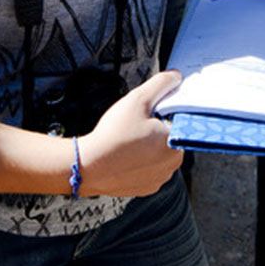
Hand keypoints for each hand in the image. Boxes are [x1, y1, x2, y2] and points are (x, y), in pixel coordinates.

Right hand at [78, 70, 183, 196]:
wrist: (88, 166)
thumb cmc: (113, 135)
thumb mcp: (138, 99)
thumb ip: (161, 84)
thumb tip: (176, 77)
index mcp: (176, 143)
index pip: (177, 122)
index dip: (160, 115)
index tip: (145, 115)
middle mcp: (172, 165)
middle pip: (168, 139)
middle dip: (154, 131)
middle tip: (132, 127)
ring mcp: (159, 179)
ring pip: (158, 155)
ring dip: (147, 148)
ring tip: (126, 142)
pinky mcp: (145, 188)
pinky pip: (147, 170)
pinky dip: (138, 163)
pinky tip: (123, 156)